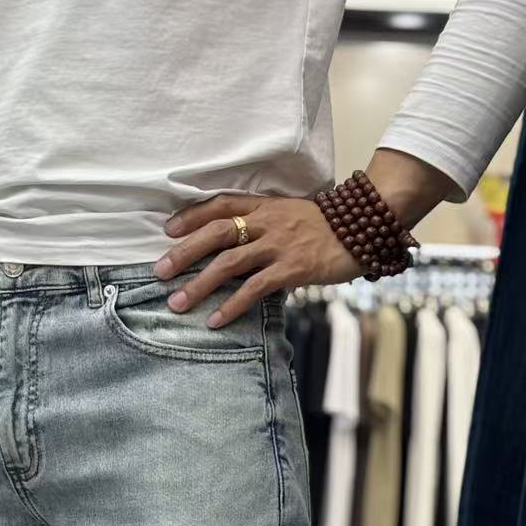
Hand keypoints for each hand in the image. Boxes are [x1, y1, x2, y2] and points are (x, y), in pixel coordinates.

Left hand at [154, 194, 360, 327]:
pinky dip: (231, 305)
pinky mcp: (292, 268)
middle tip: (159, 271)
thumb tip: (238, 246)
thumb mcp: (292, 216)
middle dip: (184, 252)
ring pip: (229, 263)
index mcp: (265, 206)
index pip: (221, 204)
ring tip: (177, 302)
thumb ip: (265, 226)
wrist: (367, 227)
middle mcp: (267, 222)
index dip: (192, 216)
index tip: (168, 230)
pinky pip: (254, 288)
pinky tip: (215, 320)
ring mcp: (279, 245)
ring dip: (199, 284)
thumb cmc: (328, 227)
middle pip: (216, 232)